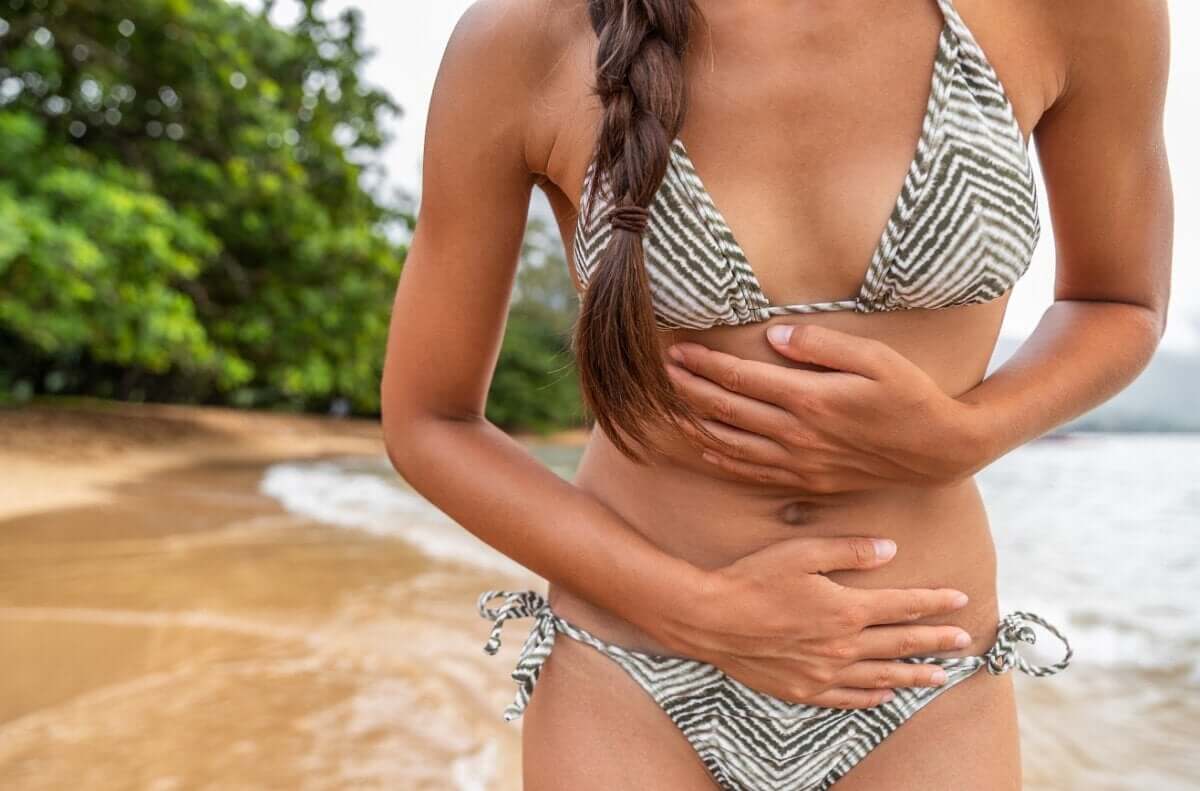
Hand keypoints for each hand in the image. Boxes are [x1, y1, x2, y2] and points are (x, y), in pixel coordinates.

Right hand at [652, 535, 971, 707]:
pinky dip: (872, 697)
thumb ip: (849, 551)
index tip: (960, 599)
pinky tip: (885, 695)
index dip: (935, 601)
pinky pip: (848, 698)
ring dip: (914, 675)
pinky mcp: (803, 689)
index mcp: (846, 608)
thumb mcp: (801, 552)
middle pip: (900, 642)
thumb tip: (891, 549)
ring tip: (941, 678)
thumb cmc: (753, 578)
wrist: (709, 618)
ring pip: (882, 675)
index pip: (903, 605)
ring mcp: (824, 672)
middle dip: (936, 641)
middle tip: (964, 642)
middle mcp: (842, 645)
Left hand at [665, 323, 992, 492]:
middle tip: (661, 371)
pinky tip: (703, 443)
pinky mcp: (806, 480)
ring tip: (669, 405)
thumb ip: (821, 345)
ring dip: (696, 423)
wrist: (939, 450)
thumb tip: (773, 335)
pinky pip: (750, 471)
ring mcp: (799, 462)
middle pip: (726, 410)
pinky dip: (720, 456)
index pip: (741, 378)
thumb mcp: (875, 357)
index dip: (704, 364)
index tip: (677, 350)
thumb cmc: (910, 395)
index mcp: (810, 399)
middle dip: (688, 389)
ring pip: (731, 444)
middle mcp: (797, 435)